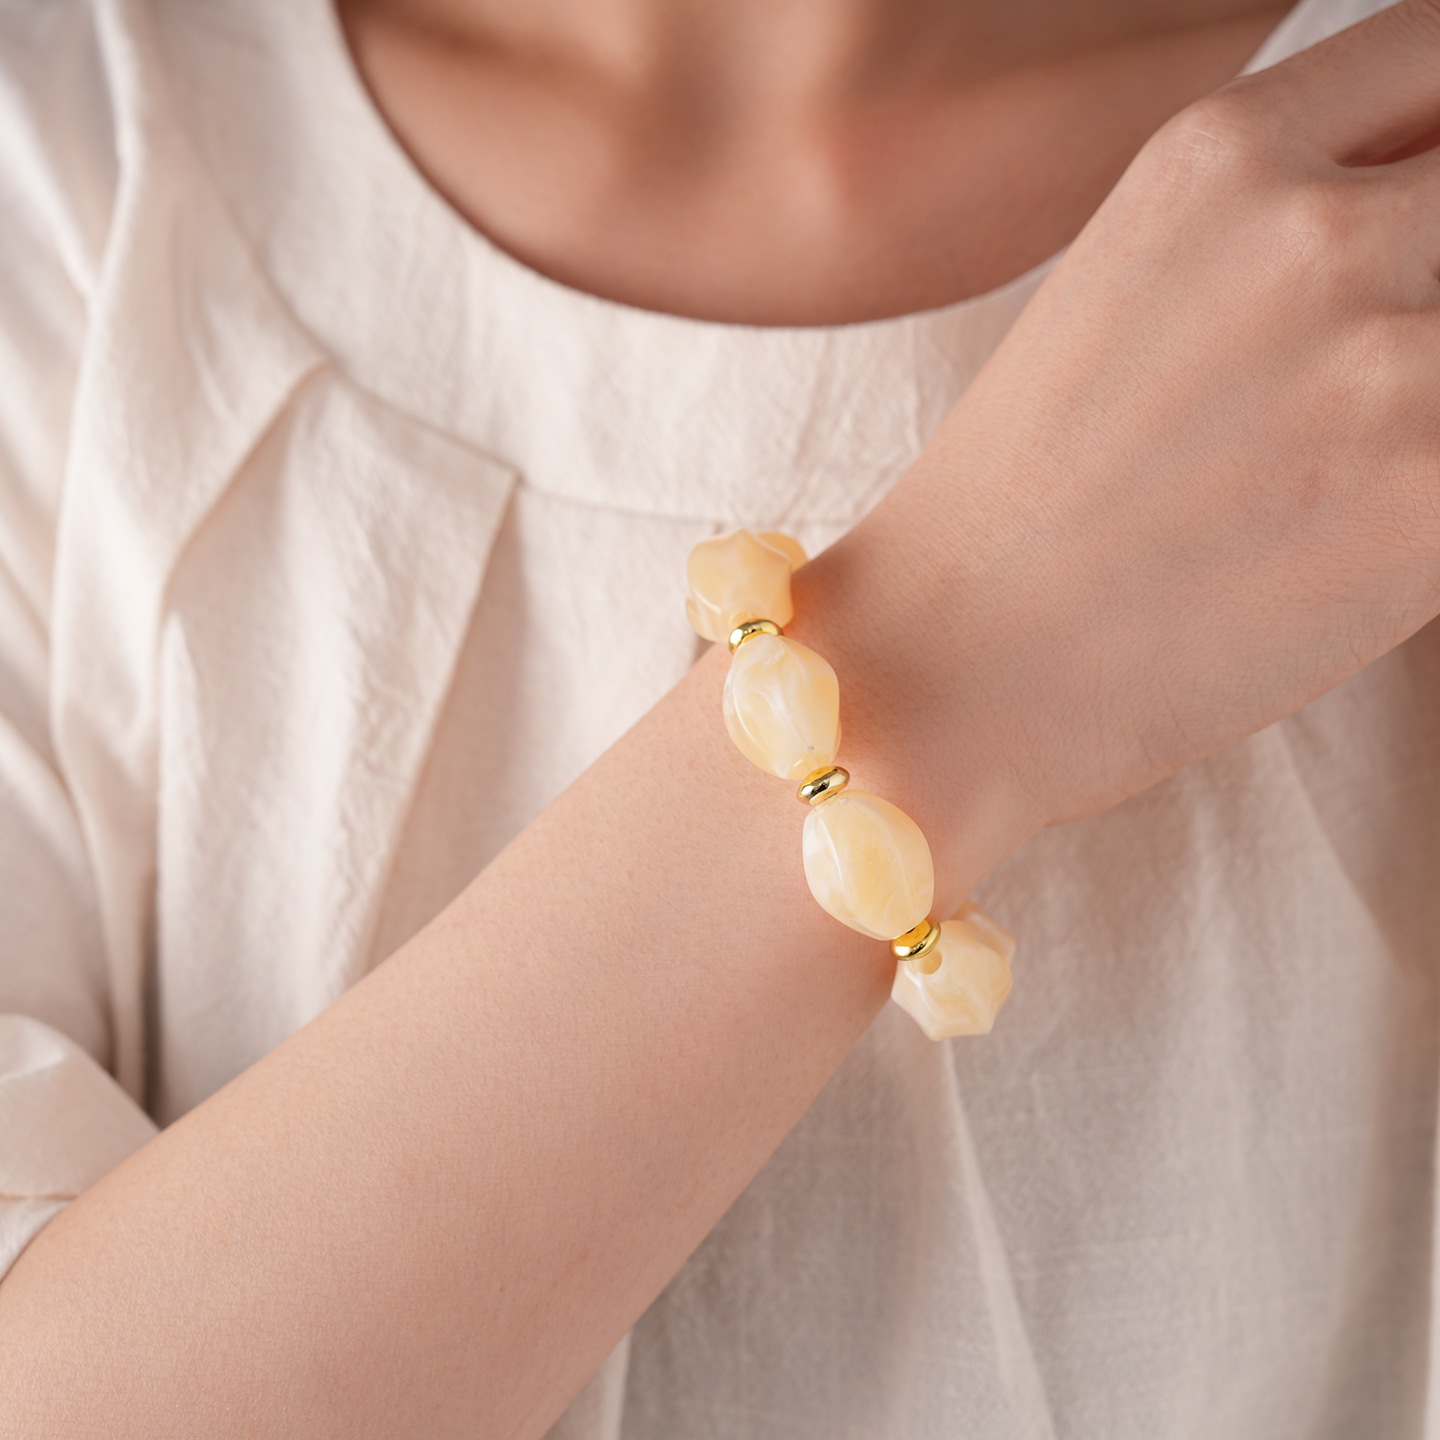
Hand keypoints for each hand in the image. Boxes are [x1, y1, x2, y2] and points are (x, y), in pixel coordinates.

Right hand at [811, 0, 1439, 884]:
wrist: (954, 668)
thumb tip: (1411, 210)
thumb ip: (1278, 222)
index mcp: (1217, 155)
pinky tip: (1357, 534)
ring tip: (1341, 467)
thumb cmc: (1020, 507)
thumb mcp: (1126, 293)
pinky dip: (1438, 491)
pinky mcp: (1436, 497)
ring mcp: (1386, 361)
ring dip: (1432, 397)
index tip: (1425, 213)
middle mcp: (1311, 229)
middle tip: (1369, 379)